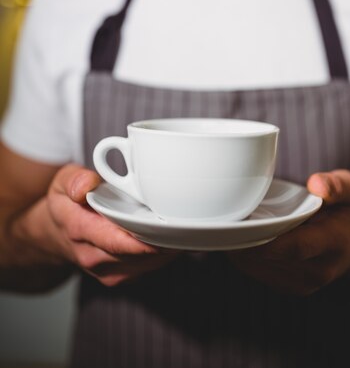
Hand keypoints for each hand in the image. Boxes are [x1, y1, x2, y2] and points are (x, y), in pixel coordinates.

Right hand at [44, 164, 177, 286]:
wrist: (54, 234)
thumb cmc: (66, 202)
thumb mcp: (63, 181)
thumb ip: (75, 180)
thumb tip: (87, 185)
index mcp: (79, 229)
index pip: (115, 240)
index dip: (143, 239)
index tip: (168, 230)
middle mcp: (92, 256)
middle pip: (137, 254)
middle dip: (164, 242)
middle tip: (189, 225)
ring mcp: (106, 270)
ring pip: (146, 265)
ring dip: (168, 250)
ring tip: (186, 230)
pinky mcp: (118, 276)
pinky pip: (147, 269)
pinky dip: (163, 255)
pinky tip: (175, 238)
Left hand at [228, 170, 349, 295]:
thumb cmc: (347, 211)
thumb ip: (336, 185)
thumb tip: (316, 184)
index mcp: (335, 242)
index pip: (296, 247)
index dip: (266, 239)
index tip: (240, 225)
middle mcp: (319, 270)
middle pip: (270, 258)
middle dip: (243, 239)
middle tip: (224, 217)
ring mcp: (304, 284)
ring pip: (258, 268)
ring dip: (240, 248)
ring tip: (230, 224)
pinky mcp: (290, 288)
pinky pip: (257, 273)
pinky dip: (244, 256)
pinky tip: (239, 237)